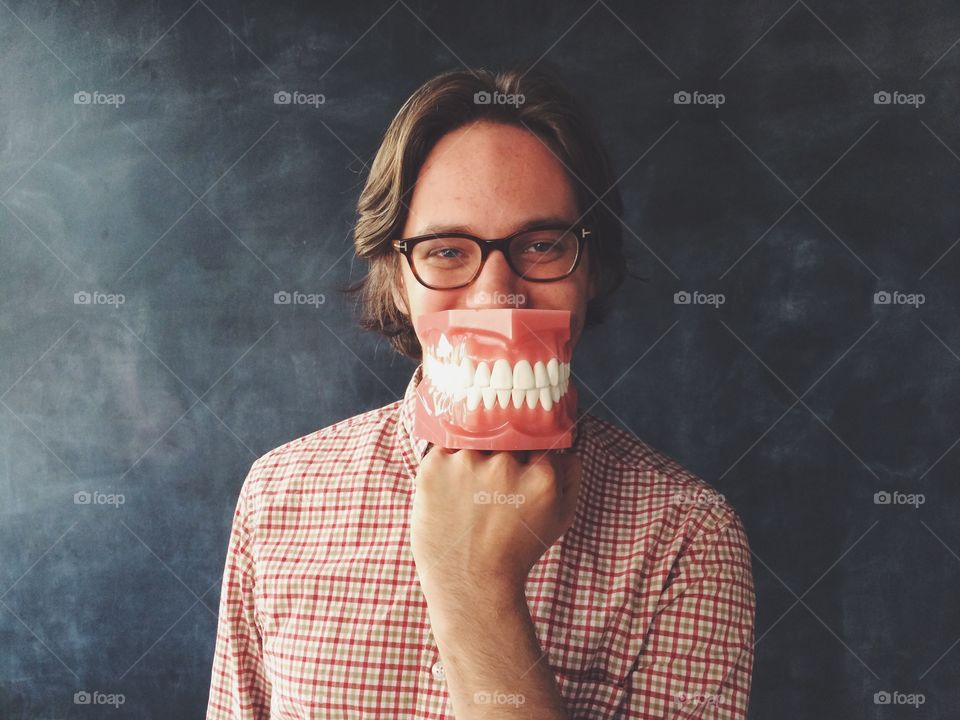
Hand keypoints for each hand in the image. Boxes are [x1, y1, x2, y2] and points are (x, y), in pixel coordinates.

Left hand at [410, 447, 581, 603]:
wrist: (471, 584)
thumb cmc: (517, 552)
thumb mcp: (560, 518)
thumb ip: (571, 476)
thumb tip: (567, 445)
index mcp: (541, 475)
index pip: (536, 437)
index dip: (526, 450)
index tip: (517, 463)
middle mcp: (504, 465)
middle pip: (504, 436)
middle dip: (500, 453)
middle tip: (492, 482)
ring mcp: (466, 463)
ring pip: (473, 439)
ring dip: (472, 456)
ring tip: (469, 489)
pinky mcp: (434, 467)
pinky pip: (442, 448)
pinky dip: (446, 463)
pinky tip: (449, 489)